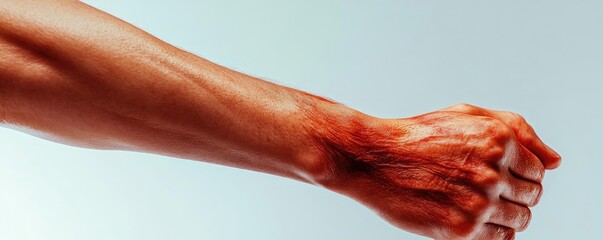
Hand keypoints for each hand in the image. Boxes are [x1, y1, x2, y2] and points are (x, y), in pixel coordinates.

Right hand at [317, 104, 560, 239]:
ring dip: (504, 215)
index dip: (521, 174)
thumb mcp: (467, 115)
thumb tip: (555, 161)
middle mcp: (493, 171)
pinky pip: (499, 239)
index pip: (538, 170)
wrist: (374, 159)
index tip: (499, 176)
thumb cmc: (419, 136)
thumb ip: (518, 130)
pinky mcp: (461, 228)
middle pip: (532, 196)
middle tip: (485, 189)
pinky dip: (492, 232)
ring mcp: (478, 202)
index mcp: (498, 140)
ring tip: (475, 203)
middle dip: (515, 194)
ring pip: (519, 221)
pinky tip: (469, 216)